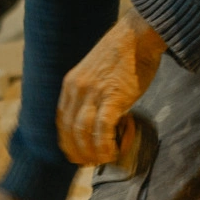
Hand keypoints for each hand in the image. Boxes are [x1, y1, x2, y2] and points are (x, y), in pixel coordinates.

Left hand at [57, 11, 164, 168]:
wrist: (138, 35)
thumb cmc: (123, 53)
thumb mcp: (95, 70)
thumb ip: (91, 90)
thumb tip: (98, 113)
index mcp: (71, 83)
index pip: (61, 119)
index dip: (66, 140)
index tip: (75, 152)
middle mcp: (77, 89)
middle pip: (69, 129)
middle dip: (76, 151)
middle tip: (88, 163)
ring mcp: (94, 93)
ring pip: (82, 132)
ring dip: (90, 151)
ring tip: (101, 160)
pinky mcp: (113, 97)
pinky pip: (102, 128)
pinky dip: (104, 145)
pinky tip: (111, 152)